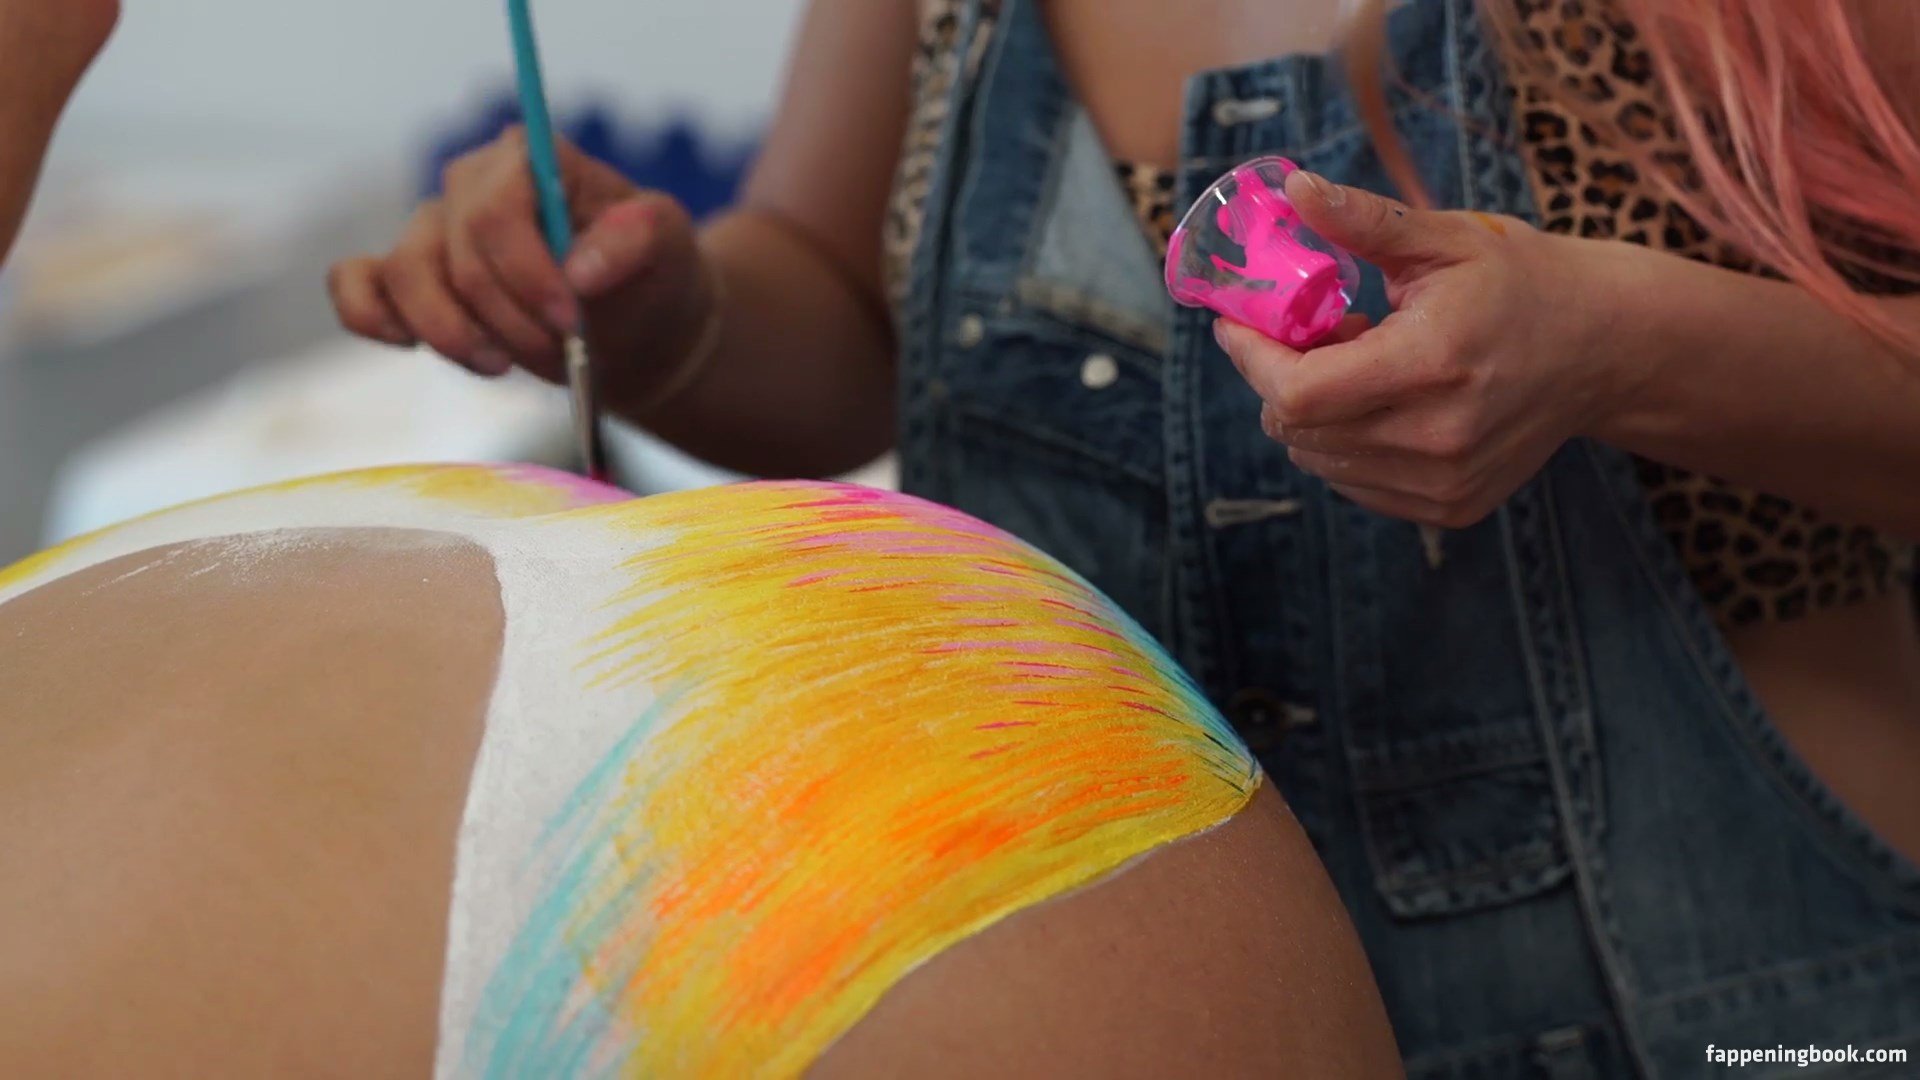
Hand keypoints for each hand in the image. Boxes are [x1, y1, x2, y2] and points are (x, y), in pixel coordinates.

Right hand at [328, 127, 716, 399]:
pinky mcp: (406, 276)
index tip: (570, 321)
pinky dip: (372, 317)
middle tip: (561, 350)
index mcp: (529, 159)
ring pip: (405, 278)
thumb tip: (579, 268)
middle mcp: (469, 183)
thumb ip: (637, 239)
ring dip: (455, 335)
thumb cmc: (649, 274)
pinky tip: (410, 344)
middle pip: (457, 258)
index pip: (496, 211)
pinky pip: (354, 285)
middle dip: (509, 320)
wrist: (634, 325)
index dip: (526, 274)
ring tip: (505, 363)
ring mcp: (431, 228)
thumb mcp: (670, 247)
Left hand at [1215, 170, 1628, 528]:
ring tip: (1359, 363)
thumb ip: (1363, 221)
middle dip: (1278, 377)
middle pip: (1297, 429)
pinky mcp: (1450, 507)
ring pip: (1318, 459)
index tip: (1238, 321)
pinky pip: (1354, 482)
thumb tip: (1294, 188)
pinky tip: (1384, 401)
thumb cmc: (1521, 282)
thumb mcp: (1445, 239)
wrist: (1604, 348)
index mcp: (1432, 364)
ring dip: (1312, 413)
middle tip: (1310, 332)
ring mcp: (1444, 482)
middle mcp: (1438, 436)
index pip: (1297, 392)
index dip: (1251, 357)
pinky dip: (1345, 443)